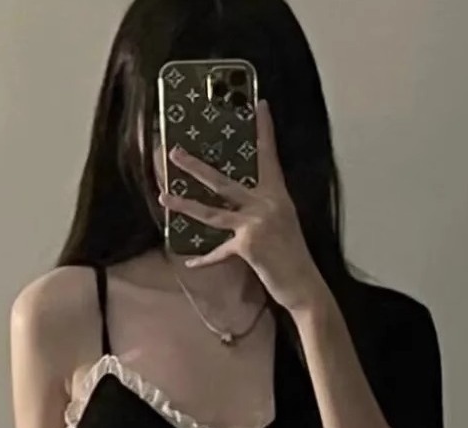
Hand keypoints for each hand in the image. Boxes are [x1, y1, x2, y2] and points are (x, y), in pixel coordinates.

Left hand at [160, 100, 330, 313]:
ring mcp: (255, 224)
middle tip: (174, 152)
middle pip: (224, 182)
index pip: (268, 156)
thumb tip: (238, 205)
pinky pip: (219, 252)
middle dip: (196, 167)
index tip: (259, 105)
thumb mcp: (282, 223)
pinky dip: (206, 260)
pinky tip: (190, 263)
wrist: (303, 283)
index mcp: (277, 195)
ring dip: (186, 206)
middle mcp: (266, 204)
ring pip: (213, 212)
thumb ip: (262, 209)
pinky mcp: (248, 246)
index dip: (264, 130)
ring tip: (164, 198)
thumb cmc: (292, 255)